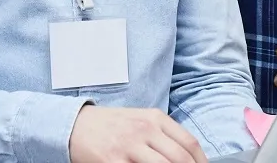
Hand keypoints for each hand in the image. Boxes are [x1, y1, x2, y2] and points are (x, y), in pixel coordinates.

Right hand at [69, 106, 207, 162]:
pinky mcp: (113, 161)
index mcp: (155, 118)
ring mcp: (128, 146)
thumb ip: (163, 135)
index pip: (189, 143)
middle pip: (180, 159)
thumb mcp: (140, 120)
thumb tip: (186, 157)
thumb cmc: (111, 125)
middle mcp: (144, 130)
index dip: (201, 162)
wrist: (75, 125)